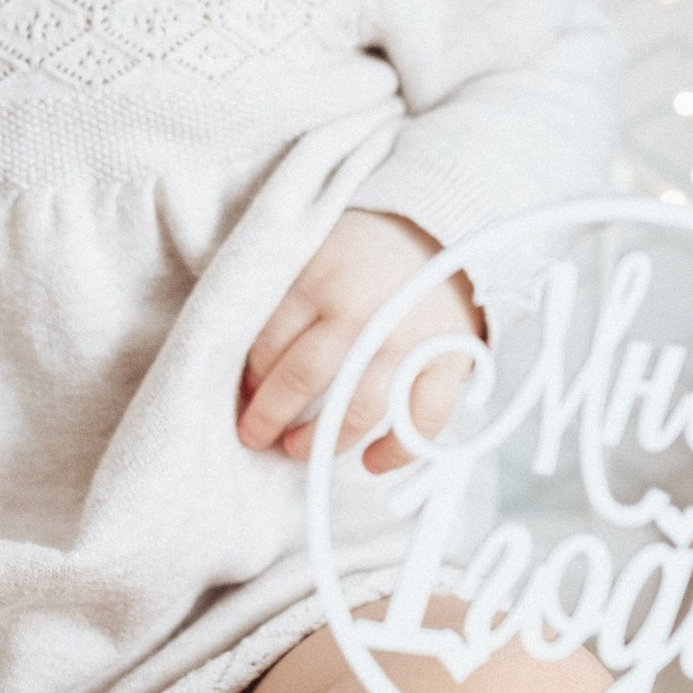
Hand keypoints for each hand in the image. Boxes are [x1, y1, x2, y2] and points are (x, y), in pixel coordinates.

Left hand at [238, 210, 478, 475]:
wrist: (444, 229)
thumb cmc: (365, 248)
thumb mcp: (315, 248)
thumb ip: (283, 293)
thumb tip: (247, 365)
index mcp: (320, 276)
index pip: (268, 342)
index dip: (250, 377)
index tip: (243, 395)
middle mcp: (362, 310)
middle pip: (303, 377)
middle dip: (270, 417)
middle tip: (255, 436)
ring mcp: (407, 339)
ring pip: (356, 408)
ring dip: (322, 440)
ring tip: (298, 451)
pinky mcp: (448, 360)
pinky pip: (422, 420)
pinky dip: (398, 449)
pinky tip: (372, 462)